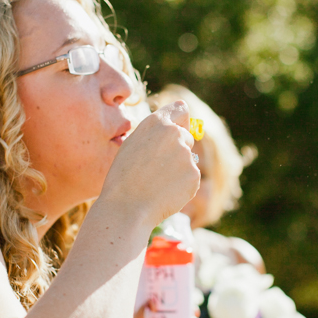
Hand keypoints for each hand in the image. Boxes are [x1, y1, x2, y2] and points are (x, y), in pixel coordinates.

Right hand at [100, 101, 199, 225]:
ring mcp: (187, 155)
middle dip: (177, 150)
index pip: (181, 109)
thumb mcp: (133, 144)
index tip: (178, 129)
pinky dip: (182, 185)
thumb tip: (180, 128)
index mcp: (156, 122)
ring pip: (189, 159)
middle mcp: (175, 134)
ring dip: (179, 169)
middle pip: (187, 137)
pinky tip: (164, 192)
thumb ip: (156, 132)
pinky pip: (191, 177)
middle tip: (155, 168)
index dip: (180, 121)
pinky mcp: (194, 175)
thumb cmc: (123, 176)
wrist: (126, 207)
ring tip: (156, 182)